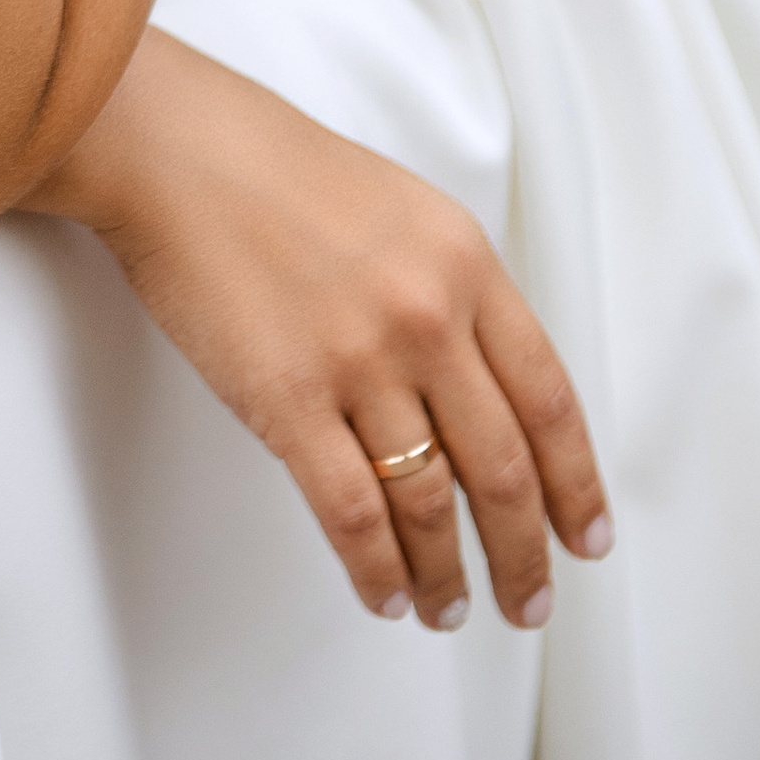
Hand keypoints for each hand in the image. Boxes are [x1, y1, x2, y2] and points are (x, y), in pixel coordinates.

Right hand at [26, 32, 611, 631]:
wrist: (177, 151)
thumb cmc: (276, 171)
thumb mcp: (404, 211)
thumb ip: (455, 293)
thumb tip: (483, 398)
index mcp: (467, 265)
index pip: (549, 402)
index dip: (575, 485)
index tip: (583, 538)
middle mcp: (428, 316)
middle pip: (503, 470)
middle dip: (523, 555)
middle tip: (528, 603)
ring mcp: (360, 361)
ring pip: (430, 506)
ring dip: (446, 576)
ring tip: (447, 608)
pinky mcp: (288, 400)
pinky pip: (352, 514)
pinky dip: (377, 570)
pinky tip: (384, 592)